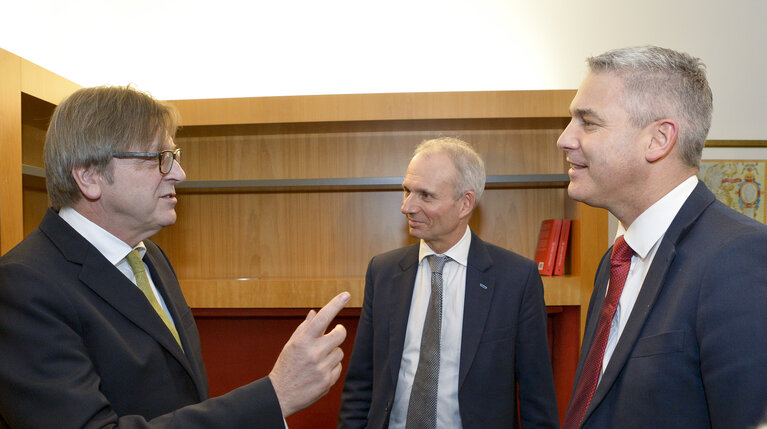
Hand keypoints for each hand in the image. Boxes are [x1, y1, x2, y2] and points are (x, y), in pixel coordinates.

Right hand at [268, 291, 349, 416]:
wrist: (280, 395)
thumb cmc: (286, 366)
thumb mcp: (291, 345)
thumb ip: (305, 328)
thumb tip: (315, 312)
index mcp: (303, 341)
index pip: (322, 318)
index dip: (335, 304)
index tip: (346, 294)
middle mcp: (313, 353)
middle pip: (340, 334)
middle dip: (339, 332)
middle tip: (334, 333)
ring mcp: (321, 368)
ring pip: (339, 352)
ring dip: (332, 352)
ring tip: (318, 360)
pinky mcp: (327, 381)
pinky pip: (338, 367)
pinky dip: (331, 367)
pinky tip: (319, 372)